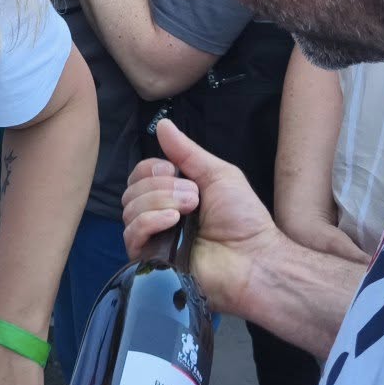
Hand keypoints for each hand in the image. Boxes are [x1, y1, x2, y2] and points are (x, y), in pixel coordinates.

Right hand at [122, 119, 283, 320]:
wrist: (254, 260)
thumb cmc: (243, 219)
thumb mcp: (218, 175)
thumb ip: (187, 151)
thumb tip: (162, 123)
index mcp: (171, 195)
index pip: (139, 175)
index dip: (151, 169)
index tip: (173, 170)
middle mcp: (158, 215)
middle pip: (131, 190)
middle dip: (160, 187)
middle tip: (193, 197)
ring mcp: (152, 239)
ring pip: (129, 210)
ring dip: (159, 202)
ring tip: (188, 211)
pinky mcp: (150, 261)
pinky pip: (131, 234)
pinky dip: (149, 221)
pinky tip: (171, 222)